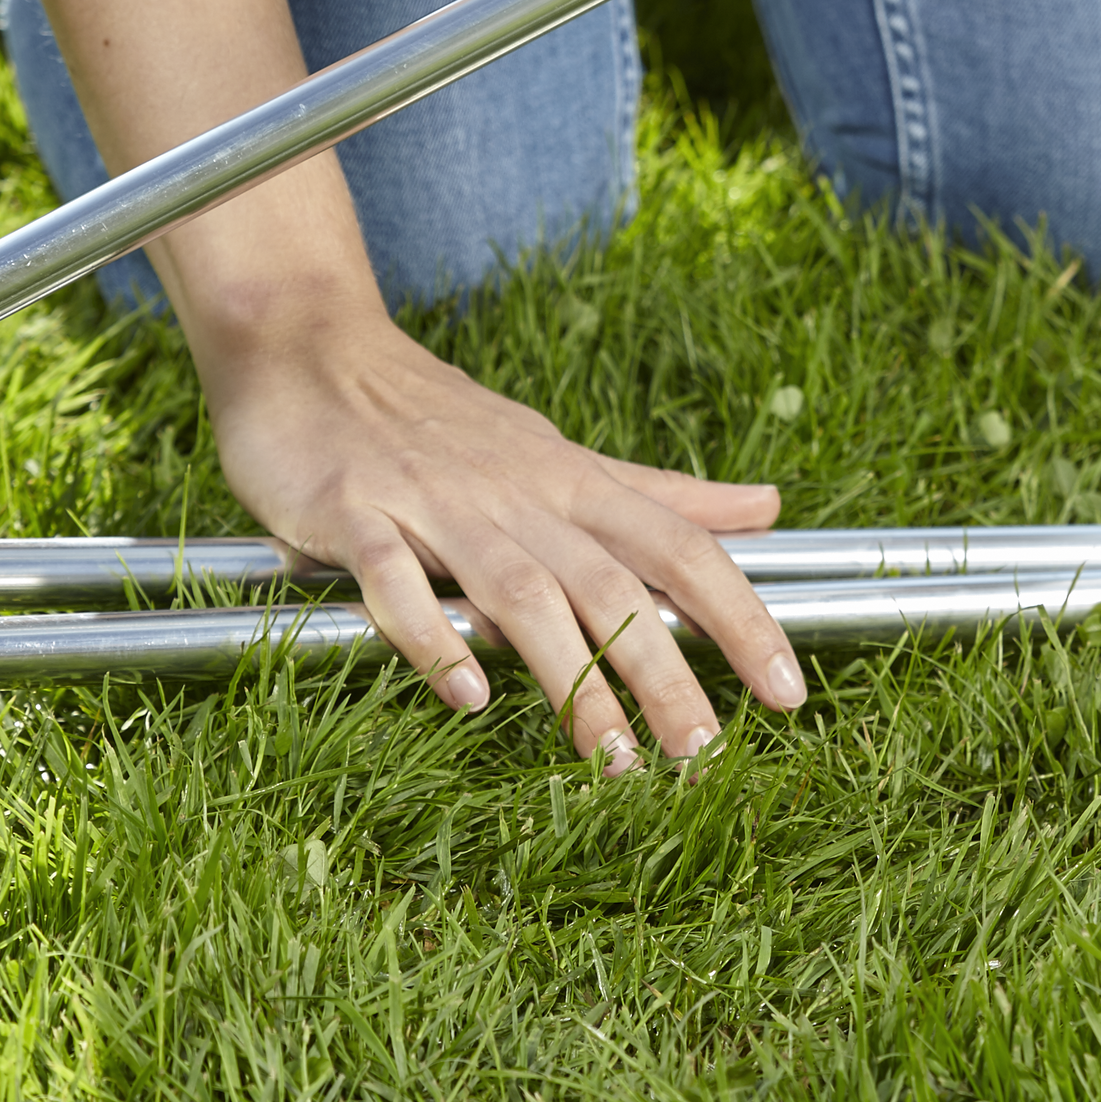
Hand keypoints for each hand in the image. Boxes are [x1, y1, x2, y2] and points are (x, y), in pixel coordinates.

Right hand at [200, 297, 804, 769]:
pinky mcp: (354, 512)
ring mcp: (434, 502)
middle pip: (608, 583)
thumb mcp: (559, 452)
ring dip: (569, 674)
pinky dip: (432, 636)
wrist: (310, 345)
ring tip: (611, 756)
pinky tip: (466, 694)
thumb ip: (658, 493)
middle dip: (663, 669)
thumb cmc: (439, 417)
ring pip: (520, 591)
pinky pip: (396, 579)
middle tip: (702, 751)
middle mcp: (516, 492)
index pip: (678, 546)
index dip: (740, 614)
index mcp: (569, 480)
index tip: (790, 691)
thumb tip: (768, 508)